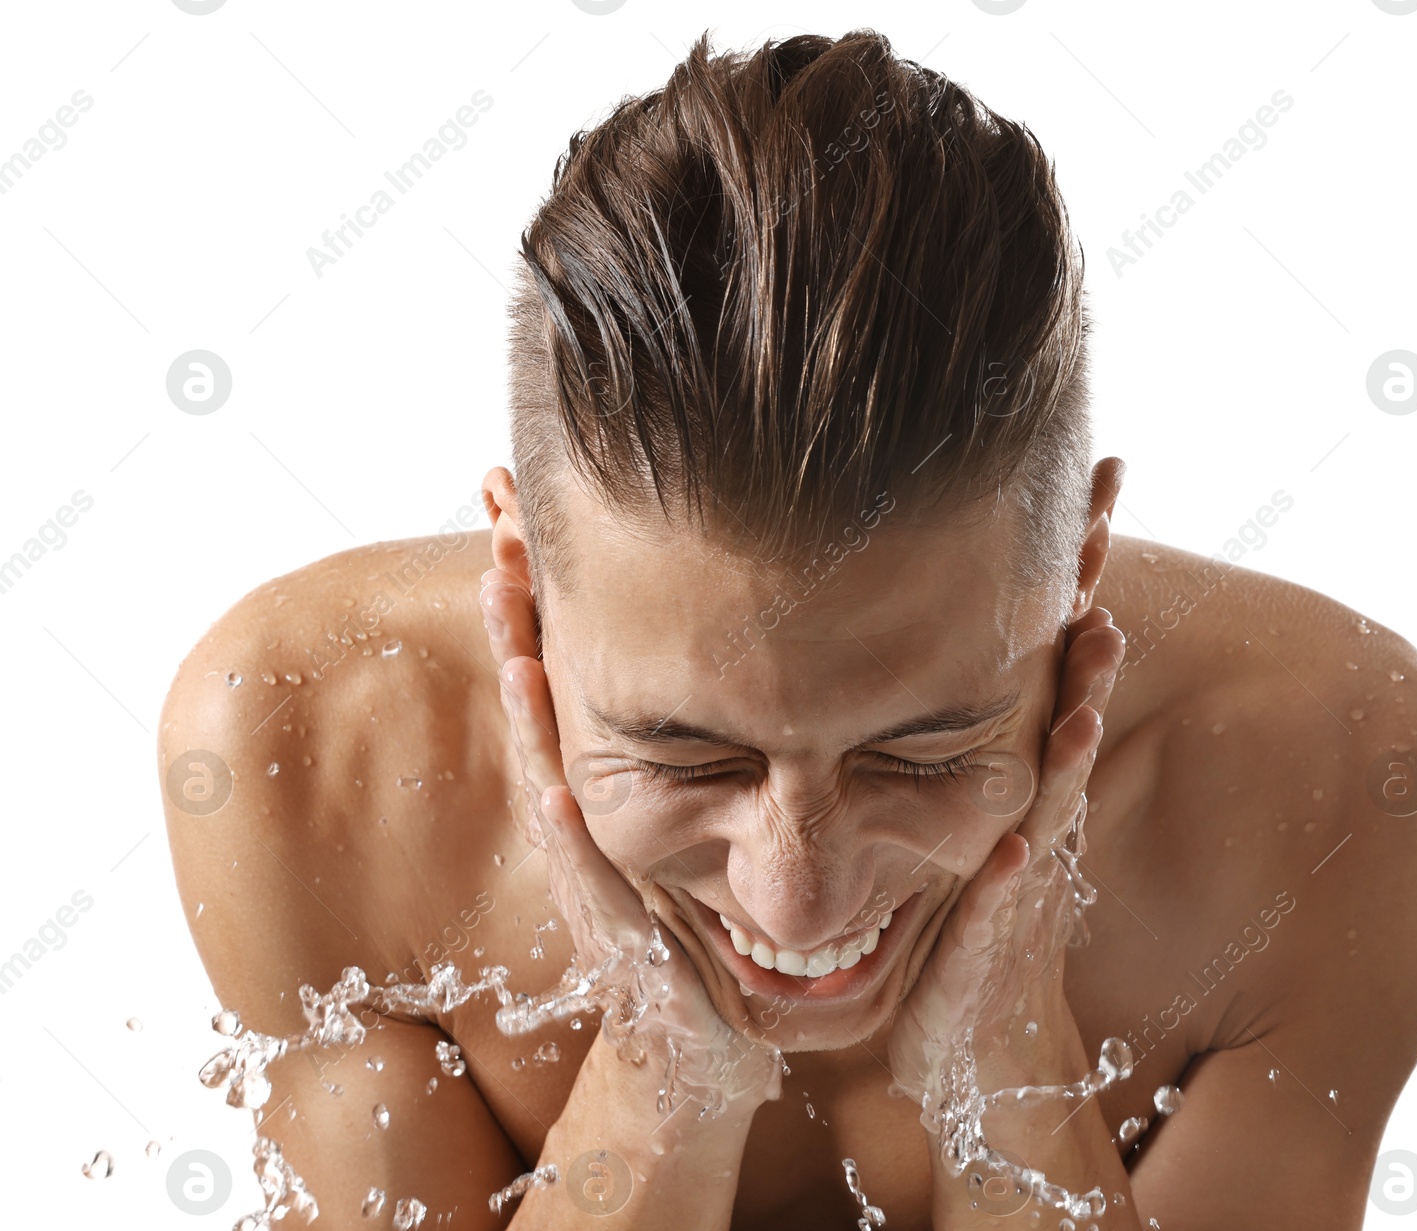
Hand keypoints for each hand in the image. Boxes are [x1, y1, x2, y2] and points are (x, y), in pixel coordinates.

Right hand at [479, 570, 784, 1119]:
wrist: (701, 1071)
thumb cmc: (702, 946)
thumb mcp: (697, 835)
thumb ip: (703, 762)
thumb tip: (731, 671)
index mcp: (610, 807)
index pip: (569, 693)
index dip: (544, 616)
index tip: (525, 533)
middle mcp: (589, 843)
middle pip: (544, 722)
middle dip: (519, 636)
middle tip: (498, 551)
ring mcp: (598, 899)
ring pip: (554, 794)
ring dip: (531, 722)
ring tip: (516, 646)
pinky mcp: (627, 962)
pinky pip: (595, 897)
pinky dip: (572, 849)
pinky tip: (553, 798)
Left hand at [887, 606, 1125, 1141]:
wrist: (977, 1064)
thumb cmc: (978, 948)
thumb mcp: (987, 852)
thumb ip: (991, 785)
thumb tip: (970, 703)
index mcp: (1029, 824)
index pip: (1055, 729)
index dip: (1073, 664)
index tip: (1089, 589)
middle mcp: (1032, 859)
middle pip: (1065, 765)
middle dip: (1087, 693)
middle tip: (1105, 622)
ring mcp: (1011, 912)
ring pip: (1044, 833)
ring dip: (1065, 777)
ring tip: (1081, 718)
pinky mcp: (974, 969)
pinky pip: (991, 925)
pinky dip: (1003, 891)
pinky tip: (1013, 855)